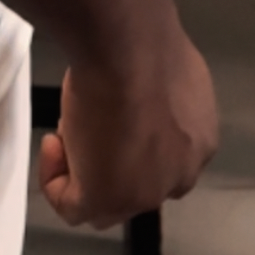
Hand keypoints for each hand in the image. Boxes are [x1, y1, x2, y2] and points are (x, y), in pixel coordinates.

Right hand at [39, 23, 218, 227]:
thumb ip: (159, 98)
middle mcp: (180, 174)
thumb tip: (140, 94)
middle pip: (138, 182)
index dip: (133, 139)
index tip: (111, 114)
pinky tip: (53, 146)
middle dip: (110, 156)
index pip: (165, 158)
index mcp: (201, 142)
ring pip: (108, 201)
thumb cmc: (143, 47)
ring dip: (83, 170)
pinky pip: (73, 207)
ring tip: (69, 130)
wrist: (128, 49)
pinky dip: (55, 180)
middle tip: (88, 122)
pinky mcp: (106, 200)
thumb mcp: (164, 69)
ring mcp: (145, 193)